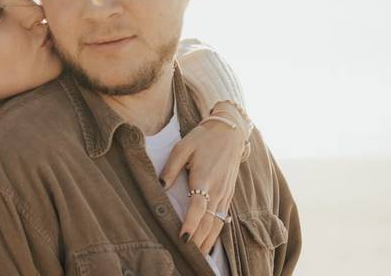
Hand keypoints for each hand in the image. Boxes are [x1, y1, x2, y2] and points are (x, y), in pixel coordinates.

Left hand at [160, 111, 244, 253]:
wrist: (229, 133)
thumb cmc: (202, 138)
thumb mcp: (183, 147)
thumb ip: (171, 168)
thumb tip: (161, 185)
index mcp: (204, 178)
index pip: (198, 208)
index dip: (190, 225)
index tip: (182, 239)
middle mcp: (217, 190)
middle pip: (208, 222)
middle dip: (198, 241)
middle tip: (186, 256)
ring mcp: (225, 194)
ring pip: (217, 224)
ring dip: (207, 242)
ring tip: (197, 257)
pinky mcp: (228, 195)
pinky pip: (222, 219)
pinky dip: (215, 234)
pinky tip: (208, 243)